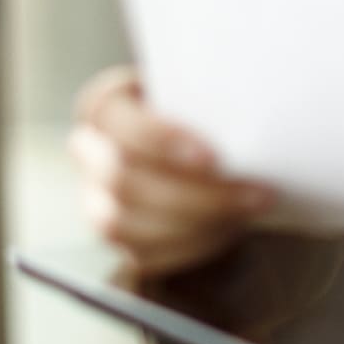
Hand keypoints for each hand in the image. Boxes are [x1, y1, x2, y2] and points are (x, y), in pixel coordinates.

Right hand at [69, 64, 273, 275]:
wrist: (202, 146)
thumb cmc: (202, 110)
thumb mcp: (202, 90)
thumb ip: (211, 97)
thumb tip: (249, 111)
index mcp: (104, 106)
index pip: (120, 122)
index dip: (161, 140)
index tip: (213, 156)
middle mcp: (88, 151)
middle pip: (120, 180)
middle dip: (192, 194)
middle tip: (255, 193)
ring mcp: (95, 199)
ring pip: (123, 224)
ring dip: (194, 224)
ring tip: (249, 212)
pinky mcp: (117, 238)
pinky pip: (142, 254)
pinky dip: (191, 246)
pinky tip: (229, 229)